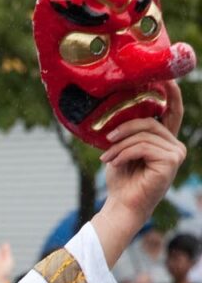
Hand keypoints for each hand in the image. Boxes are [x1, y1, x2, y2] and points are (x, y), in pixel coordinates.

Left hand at [94, 81, 186, 266]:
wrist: (121, 205)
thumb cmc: (121, 178)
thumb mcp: (122, 149)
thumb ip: (128, 131)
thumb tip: (118, 109)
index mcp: (165, 139)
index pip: (172, 111)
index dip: (170, 93)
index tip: (163, 77)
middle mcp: (175, 145)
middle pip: (150, 122)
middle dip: (124, 130)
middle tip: (106, 141)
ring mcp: (176, 153)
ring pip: (144, 135)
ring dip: (120, 146)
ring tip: (107, 158)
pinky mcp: (171, 162)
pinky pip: (143, 146)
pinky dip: (124, 153)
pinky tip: (114, 163)